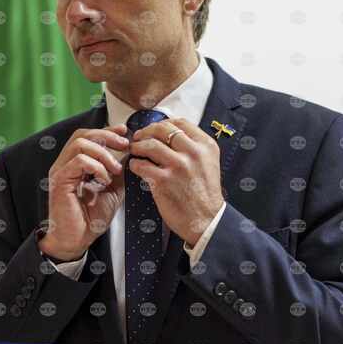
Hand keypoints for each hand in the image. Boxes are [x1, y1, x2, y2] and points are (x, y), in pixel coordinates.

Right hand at [40, 125, 129, 260]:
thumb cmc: (91, 219)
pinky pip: (79, 161)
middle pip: (82, 134)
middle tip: (125, 146)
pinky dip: (97, 167)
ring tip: (115, 170)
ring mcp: (60, 171)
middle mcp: (64, 164)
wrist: (77, 240)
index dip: (106, 130)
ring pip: (80, 144)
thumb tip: (129, 154)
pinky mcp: (60, 181)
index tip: (124, 132)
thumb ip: (117, 172)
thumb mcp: (112, 190)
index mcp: (74, 164)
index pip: (87, 136)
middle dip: (107, 136)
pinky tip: (105, 180)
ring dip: (103, 154)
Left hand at [126, 118, 223, 246]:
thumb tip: (170, 136)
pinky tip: (135, 167)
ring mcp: (178, 166)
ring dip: (138, 146)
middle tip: (139, 137)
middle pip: (162, 130)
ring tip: (134, 151)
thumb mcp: (208, 163)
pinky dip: (135, 164)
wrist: (206, 220)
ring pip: (149, 144)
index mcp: (206, 146)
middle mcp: (193, 153)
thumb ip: (193, 148)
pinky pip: (141, 165)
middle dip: (146, 131)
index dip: (163, 123)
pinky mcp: (164, 180)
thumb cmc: (204, 194)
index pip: (180, 123)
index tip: (155, 129)